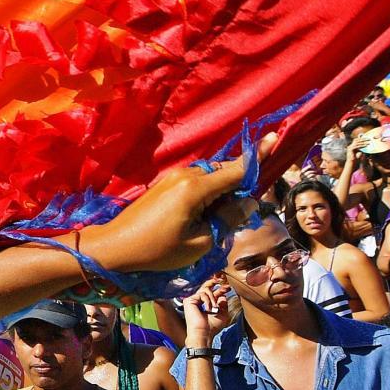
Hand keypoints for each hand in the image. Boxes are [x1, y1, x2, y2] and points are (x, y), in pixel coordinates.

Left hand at [81, 139, 276, 274]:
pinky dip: (207, 197)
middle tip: (231, 221)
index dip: (258, 158)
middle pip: (226, 174)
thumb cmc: (156, 250)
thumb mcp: (199, 242)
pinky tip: (198, 220)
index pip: (236, 170)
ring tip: (208, 226)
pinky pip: (198, 184)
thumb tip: (247, 202)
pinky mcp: (167, 184)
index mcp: (196, 188)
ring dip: (221, 197)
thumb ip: (227, 220)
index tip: (275, 139)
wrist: (114, 247)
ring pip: (212, 180)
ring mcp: (174, 177)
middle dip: (237, 191)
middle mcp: (186, 175)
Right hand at [184, 278, 231, 349]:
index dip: (220, 289)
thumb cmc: (212, 327)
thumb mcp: (223, 313)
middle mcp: (198, 301)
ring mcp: (193, 300)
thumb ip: (223, 304)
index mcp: (206, 304)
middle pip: (206, 287)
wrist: (204, 333)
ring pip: (205, 290)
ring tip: (214, 309)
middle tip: (222, 283)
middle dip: (215, 283)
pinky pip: (202, 294)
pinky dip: (208, 301)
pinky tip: (208, 309)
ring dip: (213, 299)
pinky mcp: (189, 301)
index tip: (228, 287)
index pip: (212, 293)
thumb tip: (223, 295)